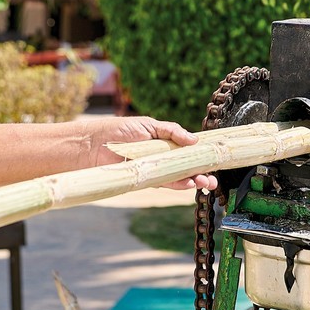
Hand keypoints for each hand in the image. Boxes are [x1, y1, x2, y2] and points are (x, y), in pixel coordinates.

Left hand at [86, 116, 218, 190]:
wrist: (94, 144)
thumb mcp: (149, 125)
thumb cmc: (119, 130)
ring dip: (193, 180)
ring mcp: (153, 169)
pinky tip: (189, 183)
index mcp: (164, 142)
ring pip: (178, 177)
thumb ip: (172, 131)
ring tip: (207, 183)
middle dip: (201, 172)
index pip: (187, 150)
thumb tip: (194, 140)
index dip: (201, 155)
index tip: (215, 158)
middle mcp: (161, 157)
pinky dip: (177, 184)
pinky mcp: (144, 179)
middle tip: (214, 179)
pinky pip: (164, 182)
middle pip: (186, 166)